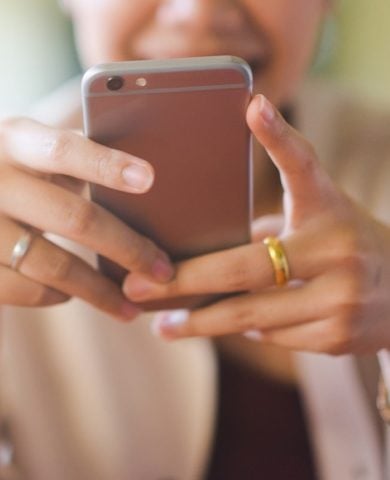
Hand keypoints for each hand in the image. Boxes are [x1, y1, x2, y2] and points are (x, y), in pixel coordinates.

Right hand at [0, 117, 172, 319]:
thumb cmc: (12, 172)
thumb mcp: (31, 151)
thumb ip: (72, 157)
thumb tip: (142, 178)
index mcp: (17, 142)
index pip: (64, 150)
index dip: (106, 165)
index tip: (148, 179)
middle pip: (76, 218)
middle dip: (128, 249)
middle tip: (162, 271)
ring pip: (53, 265)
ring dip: (99, 291)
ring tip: (130, 307)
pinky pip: (23, 289)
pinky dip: (53, 296)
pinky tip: (69, 295)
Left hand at [123, 95, 389, 353]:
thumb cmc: (343, 244)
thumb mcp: (318, 220)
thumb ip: (267, 228)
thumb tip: (197, 250)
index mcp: (329, 209)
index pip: (302, 166)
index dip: (278, 135)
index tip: (252, 104)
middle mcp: (338, 249)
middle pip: (243, 268)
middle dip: (184, 283)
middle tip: (137, 288)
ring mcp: (342, 297)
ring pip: (252, 314)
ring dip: (204, 320)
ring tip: (163, 324)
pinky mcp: (339, 336)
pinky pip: (272, 337)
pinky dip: (245, 332)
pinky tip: (224, 327)